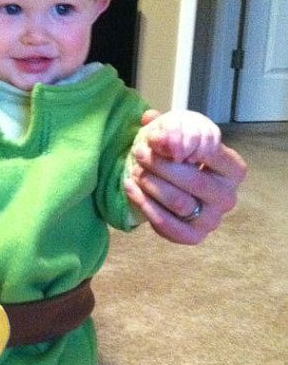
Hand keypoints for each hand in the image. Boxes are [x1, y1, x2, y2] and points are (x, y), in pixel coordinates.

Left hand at [125, 114, 246, 244]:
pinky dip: (145, 205)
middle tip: (138, 153)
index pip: (210, 154)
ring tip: (134, 171)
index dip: (180, 145)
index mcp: (234, 170)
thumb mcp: (177, 132)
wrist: (167, 181)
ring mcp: (212, 220)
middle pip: (194, 181)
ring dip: (151, 184)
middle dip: (161, 166)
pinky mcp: (192, 237)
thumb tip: (158, 132)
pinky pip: (167, 225)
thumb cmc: (178, 153)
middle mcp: (228, 198)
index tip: (154, 139)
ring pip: (178, 203)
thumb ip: (171, 127)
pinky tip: (130, 188)